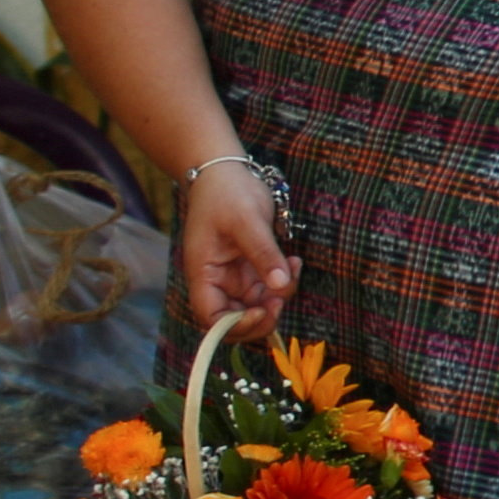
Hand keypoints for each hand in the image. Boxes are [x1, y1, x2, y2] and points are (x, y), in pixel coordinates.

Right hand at [176, 159, 298, 328]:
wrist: (227, 173)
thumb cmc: (228, 192)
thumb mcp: (247, 220)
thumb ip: (263, 254)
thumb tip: (280, 287)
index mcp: (204, 274)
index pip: (212, 318)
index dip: (235, 325)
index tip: (262, 312)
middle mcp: (217, 281)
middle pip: (236, 320)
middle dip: (263, 316)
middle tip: (282, 296)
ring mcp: (235, 277)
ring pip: (258, 305)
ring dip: (280, 296)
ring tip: (293, 266)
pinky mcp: (252, 269)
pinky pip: (270, 288)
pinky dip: (285, 281)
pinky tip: (294, 261)